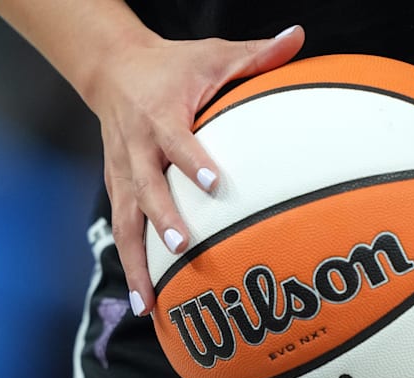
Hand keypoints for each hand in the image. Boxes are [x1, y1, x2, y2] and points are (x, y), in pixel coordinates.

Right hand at [85, 25, 304, 314]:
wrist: (114, 69)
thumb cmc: (174, 66)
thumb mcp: (212, 53)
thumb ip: (256, 54)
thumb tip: (299, 37)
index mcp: (160, 114)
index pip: (175, 139)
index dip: (192, 160)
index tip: (215, 183)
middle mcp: (136, 148)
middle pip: (145, 188)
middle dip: (163, 219)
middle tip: (183, 247)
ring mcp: (122, 173)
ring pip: (125, 222)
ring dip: (135, 263)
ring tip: (148, 304)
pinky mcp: (118, 189)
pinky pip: (122, 230)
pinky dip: (131, 265)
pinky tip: (144, 301)